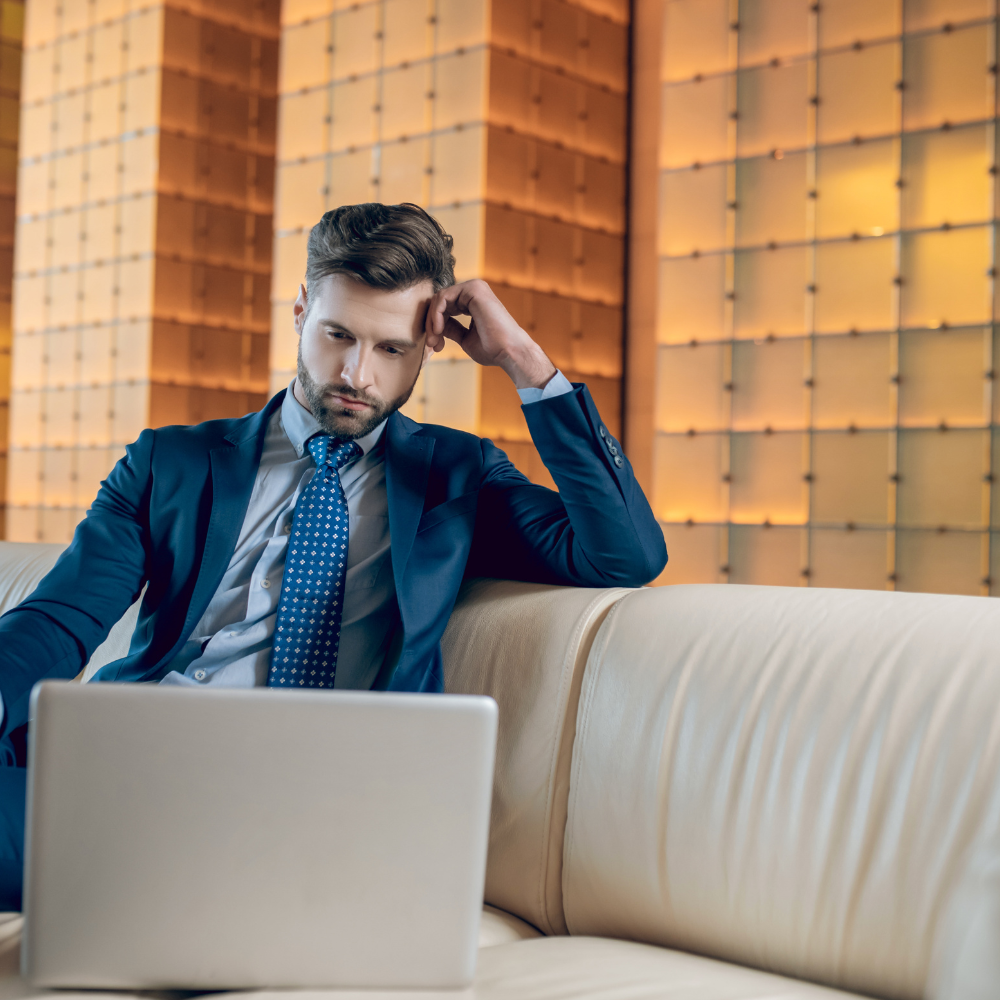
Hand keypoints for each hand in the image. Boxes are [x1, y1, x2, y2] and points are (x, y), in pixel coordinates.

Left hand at [424, 279, 556, 389]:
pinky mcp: (473, 289)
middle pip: (439, 302)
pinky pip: (443, 298)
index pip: (445, 307)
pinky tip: (438, 330)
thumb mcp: (465, 338)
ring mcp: (474, 287)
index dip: (435, 326)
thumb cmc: (493, 349)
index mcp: (473, 301)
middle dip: (431, 324)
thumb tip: (436, 326)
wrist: (509, 352)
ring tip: (435, 340)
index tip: (436, 346)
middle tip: (431, 344)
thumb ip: (451, 329)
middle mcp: (474, 291)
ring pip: (439, 299)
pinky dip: (436, 315)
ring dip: (432, 321)